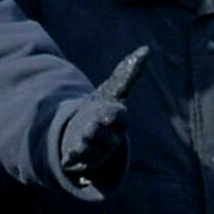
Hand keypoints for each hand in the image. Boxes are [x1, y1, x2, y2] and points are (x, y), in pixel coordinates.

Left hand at [51, 48, 143, 202]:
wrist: (85, 133)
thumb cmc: (102, 108)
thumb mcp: (113, 91)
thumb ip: (128, 73)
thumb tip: (145, 50)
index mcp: (118, 121)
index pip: (119, 119)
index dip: (112, 118)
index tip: (104, 116)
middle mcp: (111, 139)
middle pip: (105, 138)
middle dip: (95, 132)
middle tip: (88, 128)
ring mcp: (97, 153)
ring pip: (90, 152)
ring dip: (83, 146)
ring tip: (78, 142)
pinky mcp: (82, 162)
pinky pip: (77, 162)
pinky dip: (72, 157)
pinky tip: (68, 154)